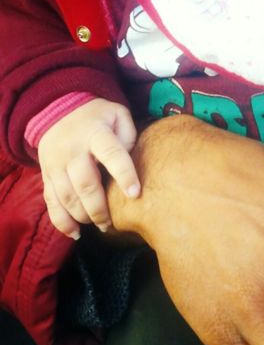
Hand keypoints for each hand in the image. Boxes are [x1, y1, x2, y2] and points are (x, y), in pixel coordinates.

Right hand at [38, 98, 139, 237]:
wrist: (57, 111)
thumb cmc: (98, 117)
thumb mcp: (117, 114)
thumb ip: (129, 134)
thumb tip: (134, 160)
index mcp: (96, 133)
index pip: (111, 154)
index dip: (124, 174)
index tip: (135, 194)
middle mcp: (73, 150)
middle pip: (85, 184)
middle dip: (100, 207)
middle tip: (112, 222)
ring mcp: (56, 164)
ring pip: (67, 197)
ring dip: (84, 216)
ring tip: (101, 224)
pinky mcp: (46, 176)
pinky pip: (51, 203)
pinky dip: (62, 222)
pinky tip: (76, 233)